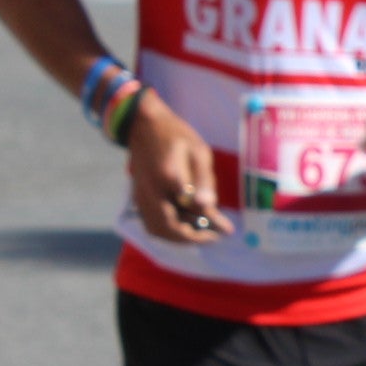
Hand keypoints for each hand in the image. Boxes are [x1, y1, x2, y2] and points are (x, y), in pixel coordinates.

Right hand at [125, 99, 226, 243]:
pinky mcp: (138, 198)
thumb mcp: (198, 152)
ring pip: (158, 230)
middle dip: (193, 238)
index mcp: (168, 177)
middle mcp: (151, 191)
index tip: (227, 230)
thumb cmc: (176, 136)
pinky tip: (185, 227)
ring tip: (201, 234)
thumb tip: (208, 207)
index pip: (190, 210)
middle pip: (169, 228)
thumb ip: (204, 180)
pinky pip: (151, 224)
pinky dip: (168, 232)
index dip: (210, 223)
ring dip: (180, 238)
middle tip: (214, 236)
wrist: (143, 127)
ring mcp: (141, 196)